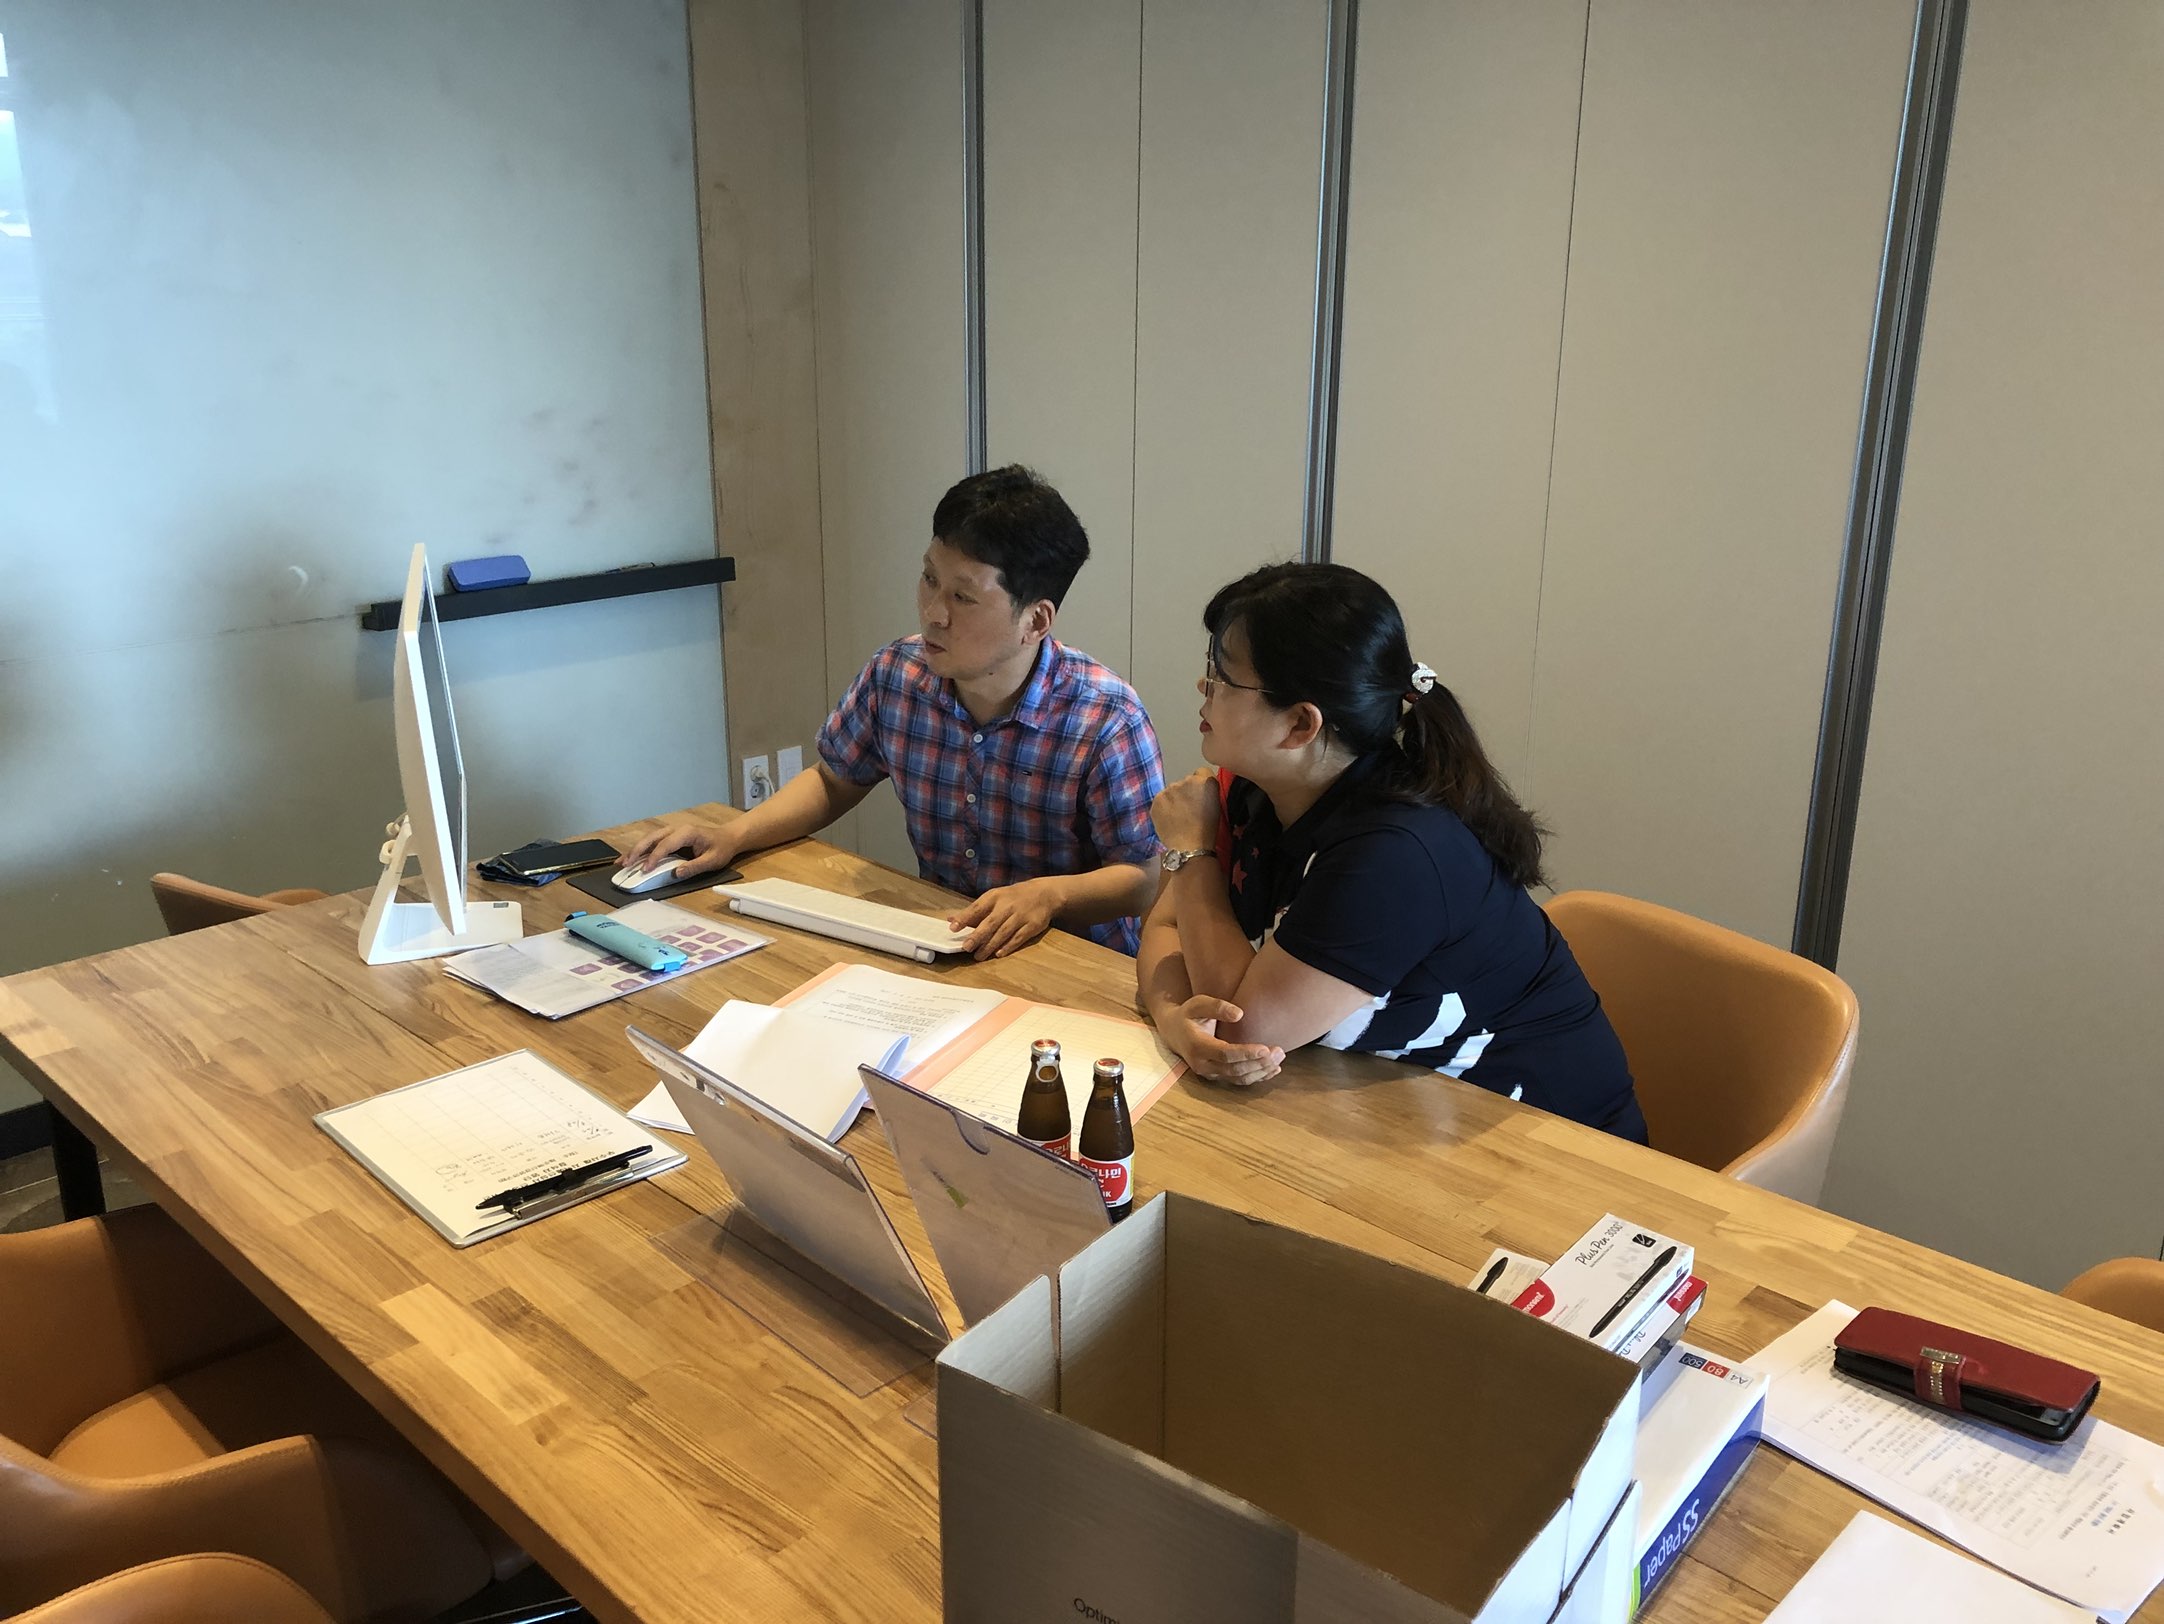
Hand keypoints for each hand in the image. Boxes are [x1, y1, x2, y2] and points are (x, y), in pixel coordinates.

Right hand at [618, 821, 737, 881]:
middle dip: (637, 851)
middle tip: (625, 865)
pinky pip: (652, 842)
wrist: (728, 837)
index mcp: (687, 833)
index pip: (665, 845)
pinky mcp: (670, 837)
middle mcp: (676, 829)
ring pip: (649, 839)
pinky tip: (630, 858)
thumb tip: (675, 873)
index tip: (644, 870)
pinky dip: (640, 850)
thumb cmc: (721, 848)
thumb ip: (694, 867)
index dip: (654, 857)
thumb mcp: (712, 861)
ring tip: (621, 863)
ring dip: (635, 850)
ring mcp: (672, 832)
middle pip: (652, 839)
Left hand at [949, 879, 1060, 959]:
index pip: (977, 907)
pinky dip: (1008, 946)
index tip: (953, 927)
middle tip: (966, 947)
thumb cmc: (1013, 897)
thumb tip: (951, 919)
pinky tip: (998, 953)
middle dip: (977, 936)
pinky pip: (1019, 938)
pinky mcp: (1033, 925)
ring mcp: (1021, 916)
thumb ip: (974, 911)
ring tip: (978, 956)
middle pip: (991, 922)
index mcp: (995, 897)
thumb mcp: (994, 898)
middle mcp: (1008, 905)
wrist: (1044, 894)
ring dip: (990, 945)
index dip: (965, 918)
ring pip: (1003, 932)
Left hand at [1151, 768, 1220, 854]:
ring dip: (1175, 799)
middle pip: (1186, 781)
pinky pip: (1162, 799)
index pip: (1202, 772)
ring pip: (1172, 790)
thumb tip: (1200, 786)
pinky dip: (1165, 807)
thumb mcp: (1217, 804)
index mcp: (1205, 781)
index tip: (1201, 796)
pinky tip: (1170, 819)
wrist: (1189, 846)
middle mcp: (1186, 780)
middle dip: (1187, 791)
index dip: (1201, 784)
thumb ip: (1208, 789)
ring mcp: (1169, 789)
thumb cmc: (1207, 828)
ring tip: (1179, 816)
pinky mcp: (1157, 799)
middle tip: (1190, 809)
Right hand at [1159, 995, 1282, 1087]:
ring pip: (1238, 1078)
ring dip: (1260, 1072)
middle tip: (1279, 1052)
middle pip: (1234, 1069)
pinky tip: (1272, 1070)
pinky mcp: (1216, 1076)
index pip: (1225, 1054)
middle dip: (1259, 1063)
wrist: (1173, 1032)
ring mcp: (1209, 1073)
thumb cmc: (1188, 1014)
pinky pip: (1238, 1081)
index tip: (1266, 1048)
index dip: (1246, 1053)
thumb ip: (1217, 1006)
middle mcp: (1202, 1064)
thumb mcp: (1198, 1004)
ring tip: (1279, 1060)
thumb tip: (1239, 1014)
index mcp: (1197, 1046)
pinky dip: (1257, 1077)